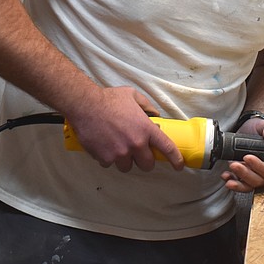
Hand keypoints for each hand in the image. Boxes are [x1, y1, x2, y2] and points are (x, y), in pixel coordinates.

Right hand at [65, 86, 184, 172]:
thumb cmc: (109, 98)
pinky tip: (104, 147)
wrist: (85, 105)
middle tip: (138, 154)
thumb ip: (147, 106)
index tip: (179, 166)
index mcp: (146, 129)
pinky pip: (110, 164)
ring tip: (118, 148)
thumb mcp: (133, 96)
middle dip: (144, 161)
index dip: (176, 160)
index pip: (167, 148)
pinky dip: (108, 159)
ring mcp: (120, 153)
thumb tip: (156, 116)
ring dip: (125, 161)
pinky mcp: (105, 158)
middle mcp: (136, 144)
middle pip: (147, 165)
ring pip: (127, 167)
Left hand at [221, 118, 263, 192]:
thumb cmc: (260, 129)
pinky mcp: (244, 176)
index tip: (248, 157)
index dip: (259, 166)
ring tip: (231, 169)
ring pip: (250, 184)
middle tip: (235, 164)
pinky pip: (240, 185)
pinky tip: (226, 176)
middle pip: (259, 179)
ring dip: (239, 180)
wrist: (248, 129)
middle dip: (246, 173)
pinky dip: (233, 182)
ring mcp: (255, 174)